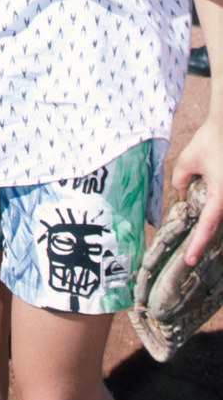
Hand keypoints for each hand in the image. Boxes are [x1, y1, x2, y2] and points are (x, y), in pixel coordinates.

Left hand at [171, 116, 222, 264]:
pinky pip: (222, 207)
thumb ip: (180, 180)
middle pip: (217, 225)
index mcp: (221, 195)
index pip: (208, 226)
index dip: (197, 244)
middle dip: (203, 240)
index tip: (190, 260)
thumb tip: (182, 196)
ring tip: (194, 242)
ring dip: (209, 225)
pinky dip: (213, 212)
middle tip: (189, 258)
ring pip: (220, 216)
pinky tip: (203, 217)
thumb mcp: (188, 159)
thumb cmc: (211, 139)